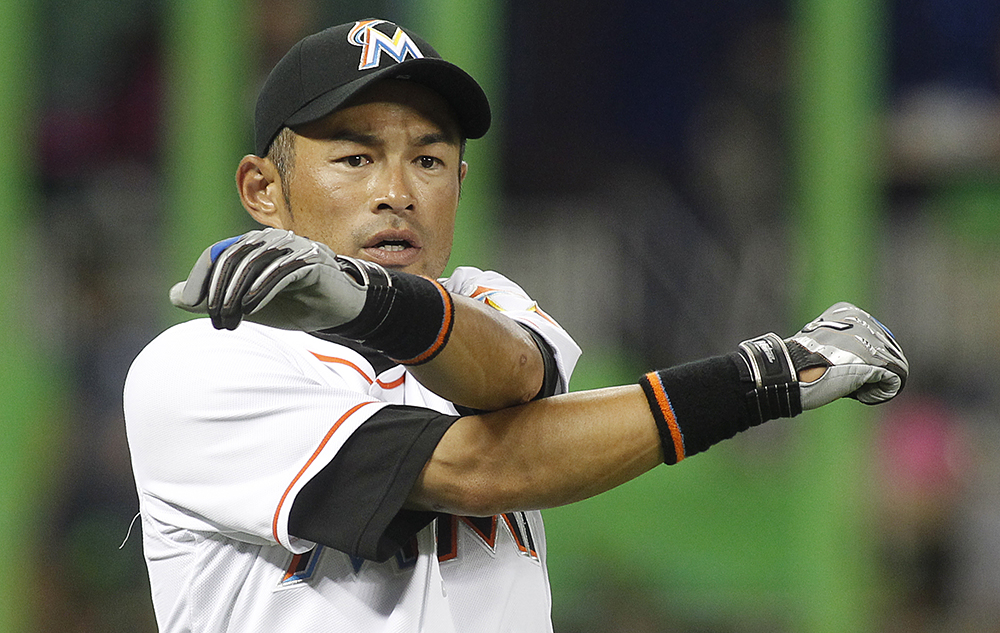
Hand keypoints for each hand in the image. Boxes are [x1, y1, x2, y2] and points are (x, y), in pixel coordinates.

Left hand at [170, 228, 387, 330]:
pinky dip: (262, 290)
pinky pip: (280, 271)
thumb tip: (173, 296)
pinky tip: (252, 309)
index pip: (218, 254)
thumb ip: (213, 297)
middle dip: (218, 290)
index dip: (200, 278)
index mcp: (254, 246)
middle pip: (233, 258)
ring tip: (231, 319)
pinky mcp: (311, 261)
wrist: (339, 310)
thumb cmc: (294, 304)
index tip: (192, 305)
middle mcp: (272, 240)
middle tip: (216, 319)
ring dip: (237, 294)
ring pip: (254, 263)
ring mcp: (293, 248)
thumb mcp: (247, 303)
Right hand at [788, 302, 908, 409]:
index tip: (843, 368)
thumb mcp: (820, 343)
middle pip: (888, 352)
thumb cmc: (800, 364)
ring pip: (895, 367)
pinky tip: (859, 395)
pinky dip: (879, 393)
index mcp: (850, 313)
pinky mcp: (878, 362)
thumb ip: (842, 343)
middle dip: (873, 371)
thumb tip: (864, 360)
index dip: (865, 360)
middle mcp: (865, 322)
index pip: (875, 339)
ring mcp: (873, 341)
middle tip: (848, 381)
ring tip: (852, 388)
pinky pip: (894, 382)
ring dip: (876, 383)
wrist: (791, 371)